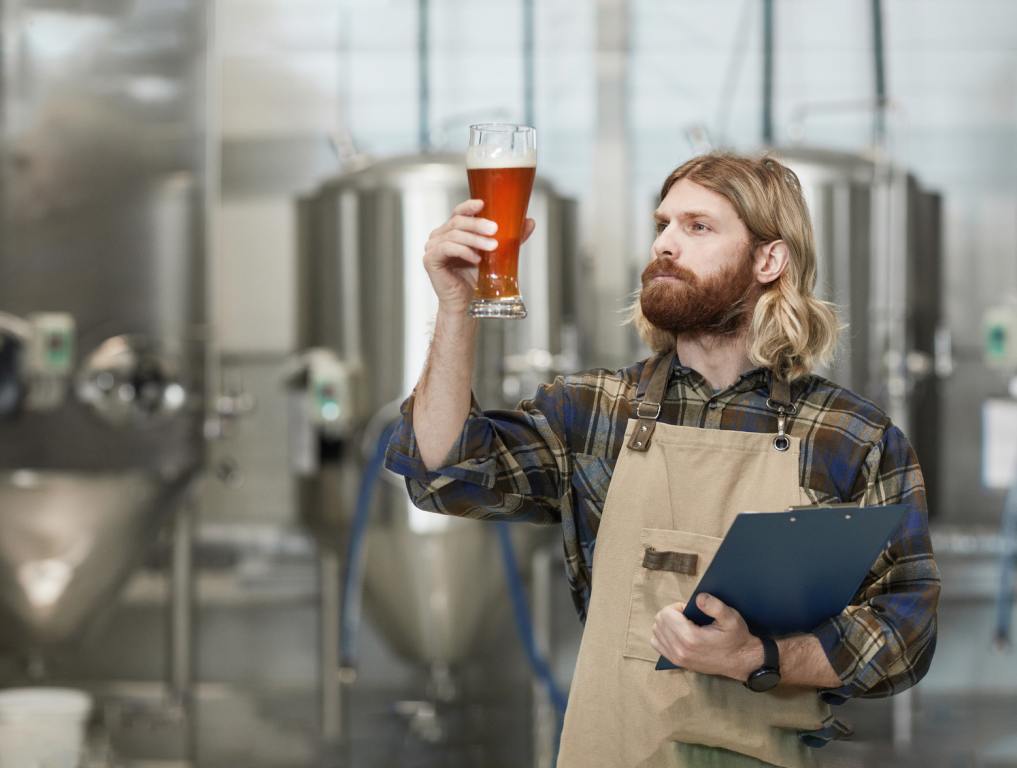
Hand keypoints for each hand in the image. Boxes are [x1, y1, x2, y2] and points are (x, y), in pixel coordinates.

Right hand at [423, 200, 535, 314]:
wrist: (467, 303)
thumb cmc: (476, 278)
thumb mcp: (496, 254)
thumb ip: (509, 238)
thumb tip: (530, 222)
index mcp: (452, 230)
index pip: (459, 212)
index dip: (469, 206)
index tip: (483, 204)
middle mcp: (440, 236)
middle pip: (458, 222)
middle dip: (478, 224)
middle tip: (495, 230)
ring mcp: (432, 247)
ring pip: (454, 234)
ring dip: (475, 240)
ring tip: (492, 247)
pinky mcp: (430, 259)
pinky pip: (446, 248)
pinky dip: (463, 251)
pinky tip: (476, 259)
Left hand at [650, 593, 762, 680]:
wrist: (740, 661)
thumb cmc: (736, 638)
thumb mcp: (731, 618)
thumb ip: (715, 606)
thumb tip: (698, 598)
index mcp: (690, 638)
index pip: (666, 614)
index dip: (677, 607)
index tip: (690, 610)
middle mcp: (679, 650)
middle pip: (659, 622)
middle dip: (671, 614)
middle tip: (688, 616)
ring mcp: (676, 658)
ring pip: (656, 632)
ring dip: (666, 624)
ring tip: (683, 624)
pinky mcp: (676, 662)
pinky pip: (657, 644)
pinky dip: (663, 635)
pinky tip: (677, 633)